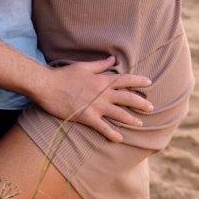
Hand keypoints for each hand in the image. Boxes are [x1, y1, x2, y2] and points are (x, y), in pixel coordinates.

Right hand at [37, 57, 152, 142]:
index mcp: (101, 80)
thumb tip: (113, 60)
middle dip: (140, 102)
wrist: (48, 85)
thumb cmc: (64, 75)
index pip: (124, 79)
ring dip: (130, 119)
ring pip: (118, 113)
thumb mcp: (83, 66)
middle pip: (126, 97)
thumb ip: (100, 65)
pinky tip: (119, 139)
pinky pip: (103, 127)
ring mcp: (95, 106)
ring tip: (140, 123)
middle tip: (151, 107)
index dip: (138, 80)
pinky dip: (112, 133)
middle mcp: (102, 93)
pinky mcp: (87, 117)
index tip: (149, 82)